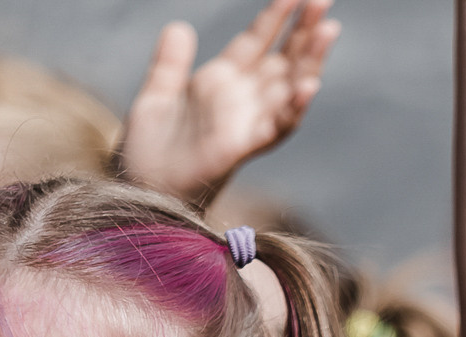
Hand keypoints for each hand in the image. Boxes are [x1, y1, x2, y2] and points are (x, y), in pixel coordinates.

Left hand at [116, 0, 339, 206]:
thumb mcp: (155, 96)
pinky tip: (309, 85)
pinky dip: (294, 107)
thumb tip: (179, 26)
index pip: (256, 41)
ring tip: (327, 30)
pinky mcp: (242, 148)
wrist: (137, 190)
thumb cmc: (146, 152)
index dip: (275, 17)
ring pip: (288, 88)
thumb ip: (170, 63)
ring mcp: (244, 124)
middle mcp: (239, 101)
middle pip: (282, 59)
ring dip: (310, 61)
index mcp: (220, 83)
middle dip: (304, 31)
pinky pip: (276, 127)